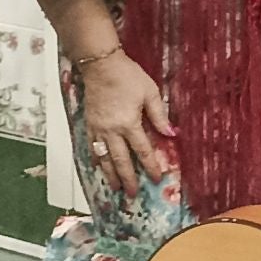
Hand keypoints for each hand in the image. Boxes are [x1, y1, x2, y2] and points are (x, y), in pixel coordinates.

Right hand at [78, 51, 172, 196]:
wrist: (100, 66)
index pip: (142, 151)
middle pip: (121, 161)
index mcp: (129, 123)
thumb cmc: (128, 76)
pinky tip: (99, 167)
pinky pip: (92, 147)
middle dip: (128, 179)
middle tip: (133, 194)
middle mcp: (111, 131)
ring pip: (104, 158)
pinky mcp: (89, 124)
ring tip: (116, 188)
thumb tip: (170, 134)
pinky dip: (96, 160)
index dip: (150, 166)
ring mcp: (98, 129)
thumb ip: (159, 115)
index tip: (156, 178)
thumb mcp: (150, 93)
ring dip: (110, 175)